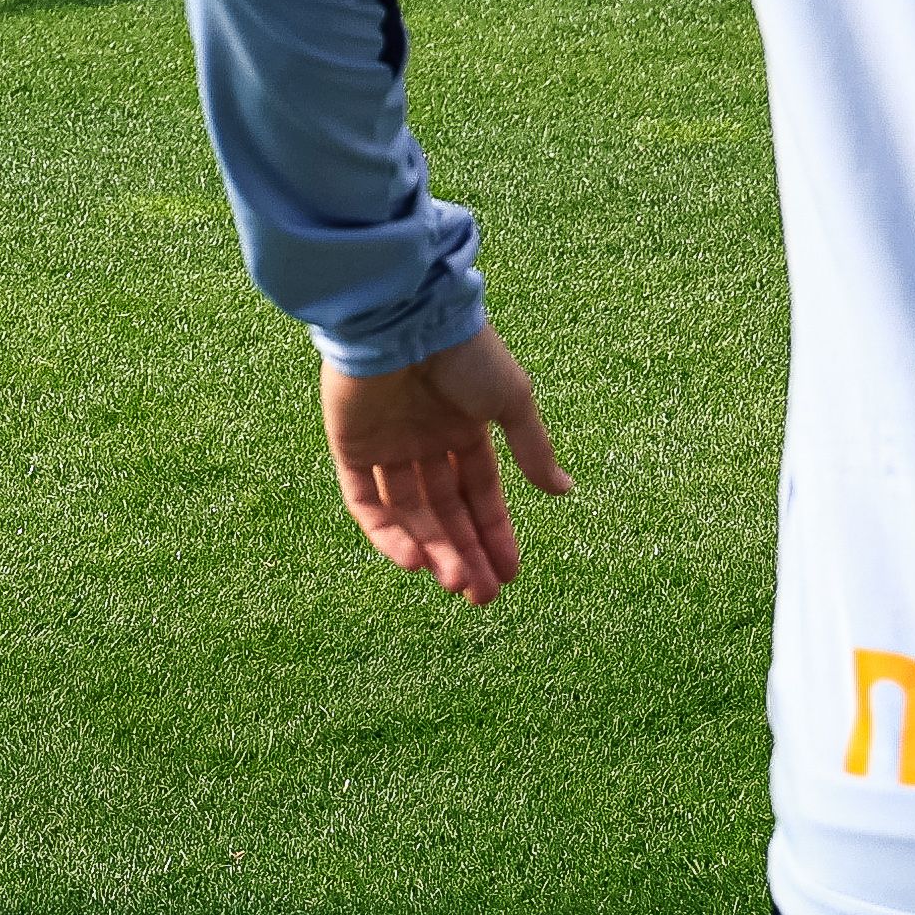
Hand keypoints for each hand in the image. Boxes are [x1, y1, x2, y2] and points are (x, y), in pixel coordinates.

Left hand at [318, 327, 573, 603]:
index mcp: (463, 426)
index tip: (510, 574)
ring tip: (457, 584)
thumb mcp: (511, 400)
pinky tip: (414, 561)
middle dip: (464, 553)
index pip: (479, 492)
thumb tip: (565, 492)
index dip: (493, 532)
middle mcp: (424, 439)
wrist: (405, 316)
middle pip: (444, 510)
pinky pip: (366, 500)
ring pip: (409, 512)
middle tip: (483, 598)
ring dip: (433, 550)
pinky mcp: (349, 446)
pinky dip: (387, 533)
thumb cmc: (464, 352)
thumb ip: (534, 449)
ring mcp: (385, 444)